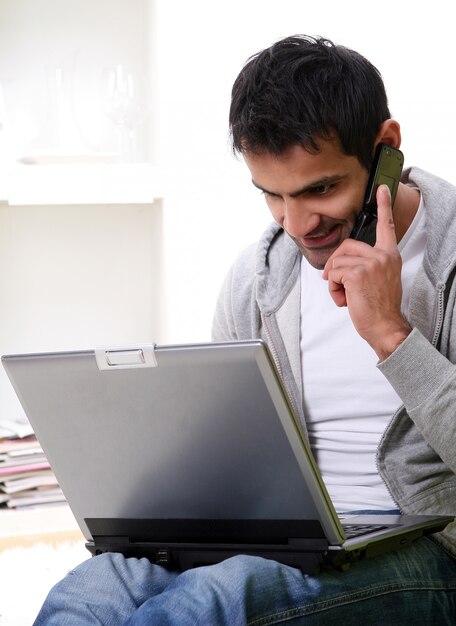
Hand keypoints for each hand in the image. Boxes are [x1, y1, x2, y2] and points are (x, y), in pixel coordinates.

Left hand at [322, 185, 411, 359]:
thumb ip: (363, 265)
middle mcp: (382, 256)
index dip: (383, 206)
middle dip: (335, 265)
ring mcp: (371, 263)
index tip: (382, 188)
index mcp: (389, 255)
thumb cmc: (378, 307)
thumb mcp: (376, 280)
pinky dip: (333, 289)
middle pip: (345, 246)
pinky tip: (344, 299)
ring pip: (337, 263)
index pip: (387, 226)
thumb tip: (336, 265)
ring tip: (346, 296)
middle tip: (335, 282)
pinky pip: (333, 274)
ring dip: (334, 282)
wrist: (385, 326)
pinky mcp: (357, 274)